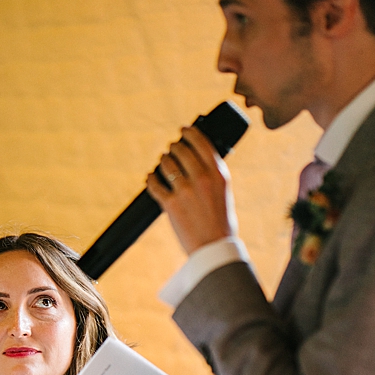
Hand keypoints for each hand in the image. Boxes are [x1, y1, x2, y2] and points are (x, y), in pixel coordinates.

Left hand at [143, 126, 237, 255]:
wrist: (214, 245)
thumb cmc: (221, 220)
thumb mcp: (224, 192)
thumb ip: (213, 175)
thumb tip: (201, 160)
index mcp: (219, 174)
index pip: (203, 144)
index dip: (190, 133)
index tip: (184, 129)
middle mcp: (203, 178)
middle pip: (182, 151)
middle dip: (174, 147)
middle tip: (171, 148)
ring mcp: (185, 191)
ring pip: (166, 165)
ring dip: (162, 161)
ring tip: (162, 162)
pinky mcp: (170, 204)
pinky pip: (154, 184)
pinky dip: (151, 179)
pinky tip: (150, 177)